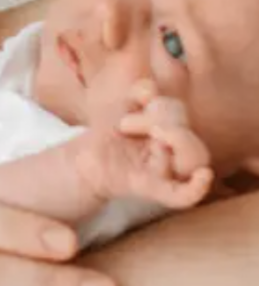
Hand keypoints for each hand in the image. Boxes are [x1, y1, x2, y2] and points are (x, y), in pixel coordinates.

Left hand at [73, 80, 213, 209]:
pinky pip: (183, 195)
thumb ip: (140, 93)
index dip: (161, 103)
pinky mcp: (152, 189)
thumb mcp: (124, 107)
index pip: (179, 114)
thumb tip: (151, 89)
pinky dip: (196, 188)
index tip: (137, 101)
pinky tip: (203, 176)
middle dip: (164, 117)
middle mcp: (175, 154)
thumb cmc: (111, 135)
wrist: (82, 159)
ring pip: (194, 159)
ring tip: (147, 132)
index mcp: (171, 133)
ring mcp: (167, 173)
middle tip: (126, 122)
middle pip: (191, 133)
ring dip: (176, 138)